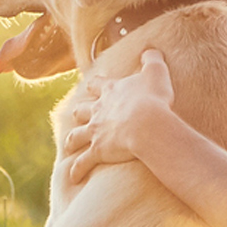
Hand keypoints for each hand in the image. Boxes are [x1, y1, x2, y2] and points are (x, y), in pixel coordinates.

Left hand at [62, 50, 175, 184]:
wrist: (147, 123)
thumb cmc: (153, 98)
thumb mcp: (156, 73)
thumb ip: (152, 59)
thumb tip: (150, 50)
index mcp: (111, 91)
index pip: (98, 85)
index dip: (95, 84)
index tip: (91, 84)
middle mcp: (98, 110)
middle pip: (82, 110)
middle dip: (80, 112)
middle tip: (77, 113)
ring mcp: (95, 131)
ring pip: (76, 136)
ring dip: (72, 140)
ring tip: (69, 145)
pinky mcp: (97, 151)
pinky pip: (82, 163)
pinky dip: (76, 170)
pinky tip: (73, 177)